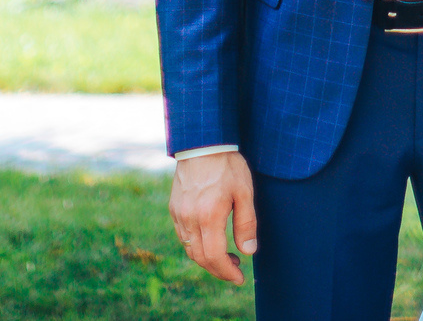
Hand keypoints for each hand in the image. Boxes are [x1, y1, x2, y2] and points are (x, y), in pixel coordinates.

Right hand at [169, 151, 257, 284]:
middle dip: (218, 270)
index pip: (215, 257)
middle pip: (200, 258)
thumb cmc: (227, 165)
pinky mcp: (174, 208)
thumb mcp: (244, 192)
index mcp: (208, 216)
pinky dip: (196, 246)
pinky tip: (210, 241)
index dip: (227, 272)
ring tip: (226, 257)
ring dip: (207, 259)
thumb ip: (246, 223)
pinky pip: (183, 236)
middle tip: (235, 271)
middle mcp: (189, 219)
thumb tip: (248, 251)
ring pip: (190, 249)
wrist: (202, 143)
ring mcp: (179, 214)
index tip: (239, 279)